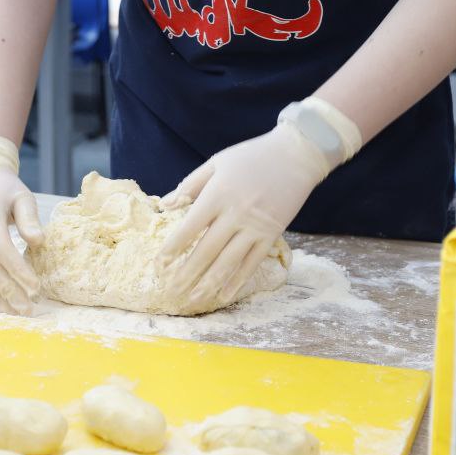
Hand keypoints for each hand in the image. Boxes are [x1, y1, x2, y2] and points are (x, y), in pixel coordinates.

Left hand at [157, 124, 328, 308]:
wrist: (296, 155)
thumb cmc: (252, 156)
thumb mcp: (217, 162)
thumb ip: (190, 185)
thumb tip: (164, 204)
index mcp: (218, 195)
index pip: (189, 227)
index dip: (173, 248)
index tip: (159, 264)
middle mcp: (235, 214)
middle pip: (206, 250)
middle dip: (186, 273)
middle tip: (171, 291)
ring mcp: (255, 228)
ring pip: (228, 262)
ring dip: (208, 283)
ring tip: (193, 299)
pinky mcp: (271, 235)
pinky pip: (252, 263)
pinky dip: (237, 281)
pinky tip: (224, 295)